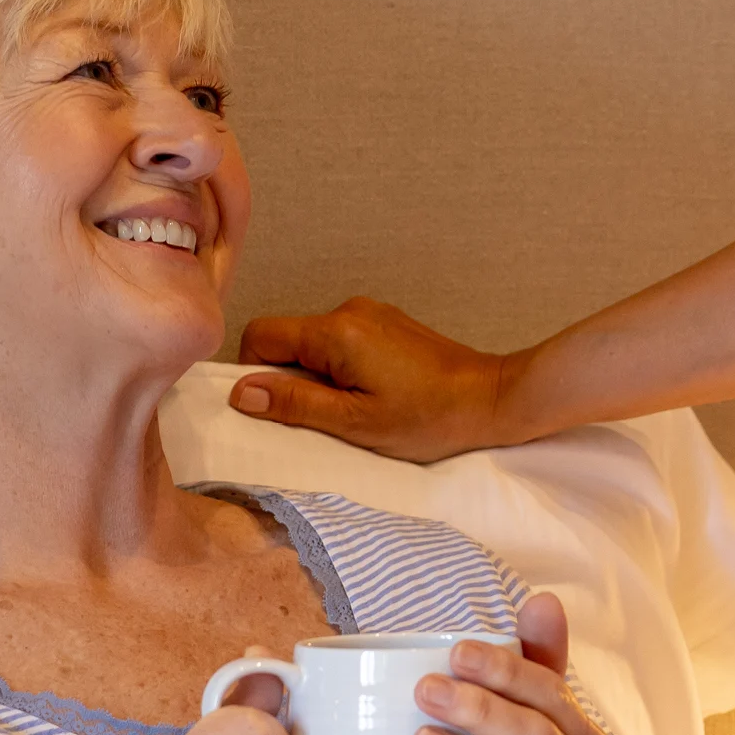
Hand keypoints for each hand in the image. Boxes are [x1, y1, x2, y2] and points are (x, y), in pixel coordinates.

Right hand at [230, 297, 509, 463]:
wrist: (492, 399)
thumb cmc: (429, 418)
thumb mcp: (355, 423)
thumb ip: (296, 405)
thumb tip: (242, 393)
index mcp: (336, 332)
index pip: (260, 336)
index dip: (255, 374)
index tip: (276, 409)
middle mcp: (349, 311)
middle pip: (287, 339)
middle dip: (291, 379)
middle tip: (321, 417)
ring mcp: (371, 314)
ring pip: (315, 343)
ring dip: (319, 377)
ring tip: (353, 410)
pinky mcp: (388, 324)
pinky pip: (343, 343)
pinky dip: (343, 369)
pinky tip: (372, 396)